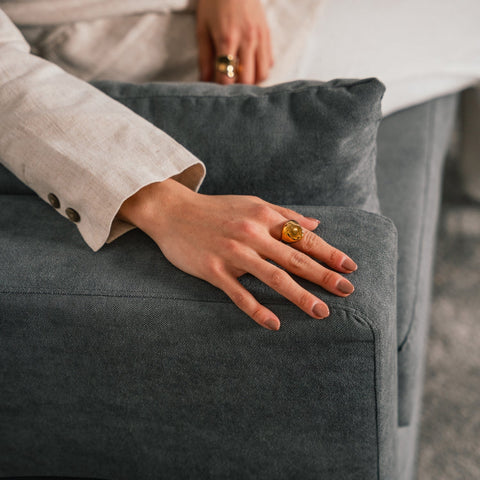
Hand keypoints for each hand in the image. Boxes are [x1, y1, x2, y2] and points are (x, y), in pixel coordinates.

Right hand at [118, 180, 356, 330]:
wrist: (172, 210)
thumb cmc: (216, 209)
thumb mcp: (252, 204)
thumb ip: (284, 215)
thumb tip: (315, 225)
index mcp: (263, 215)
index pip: (303, 237)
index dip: (329, 252)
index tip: (350, 267)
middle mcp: (251, 233)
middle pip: (294, 257)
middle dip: (323, 275)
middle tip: (347, 291)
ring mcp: (232, 252)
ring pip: (273, 276)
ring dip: (299, 296)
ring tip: (321, 312)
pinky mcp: (213, 269)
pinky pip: (239, 294)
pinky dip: (258, 309)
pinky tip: (275, 324)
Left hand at [196, 0, 273, 84]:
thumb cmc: (214, 3)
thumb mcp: (202, 29)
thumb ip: (204, 58)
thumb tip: (203, 82)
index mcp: (227, 39)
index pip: (227, 77)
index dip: (222, 88)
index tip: (217, 90)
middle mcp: (247, 40)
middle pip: (248, 80)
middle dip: (238, 88)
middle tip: (230, 85)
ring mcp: (260, 37)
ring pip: (263, 73)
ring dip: (252, 80)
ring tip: (241, 76)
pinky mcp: (268, 34)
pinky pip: (269, 62)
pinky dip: (260, 68)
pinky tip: (250, 64)